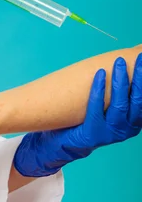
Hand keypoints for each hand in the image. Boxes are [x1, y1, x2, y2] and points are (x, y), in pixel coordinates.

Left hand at [13, 54, 141, 176]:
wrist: (68, 142)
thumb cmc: (93, 119)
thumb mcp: (110, 109)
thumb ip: (120, 94)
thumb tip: (124, 65)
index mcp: (134, 122)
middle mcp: (126, 129)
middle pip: (136, 102)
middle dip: (139, 79)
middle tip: (139, 58)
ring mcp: (110, 132)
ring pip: (119, 105)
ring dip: (120, 81)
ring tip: (119, 62)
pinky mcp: (93, 132)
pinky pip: (96, 108)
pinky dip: (98, 89)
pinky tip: (99, 73)